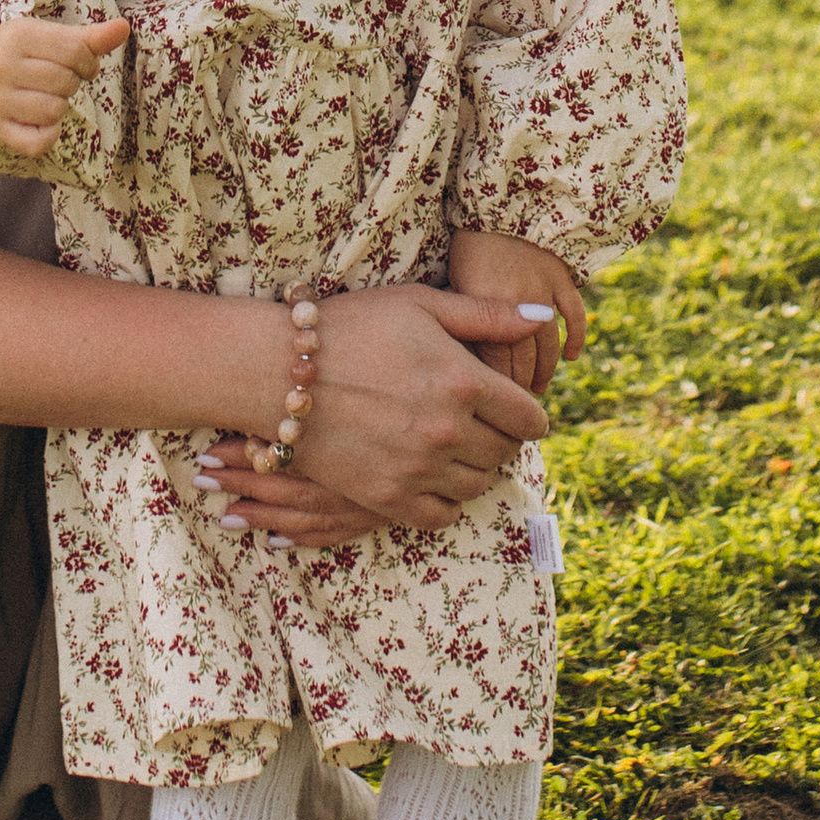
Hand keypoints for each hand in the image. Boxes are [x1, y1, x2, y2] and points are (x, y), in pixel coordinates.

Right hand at [0, 16, 129, 159]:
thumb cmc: (23, 52)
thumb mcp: (51, 37)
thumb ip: (89, 37)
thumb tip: (124, 28)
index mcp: (17, 35)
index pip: (74, 51)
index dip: (88, 62)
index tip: (81, 66)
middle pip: (64, 82)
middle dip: (72, 83)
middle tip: (60, 81)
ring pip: (53, 111)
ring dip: (60, 106)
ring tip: (48, 96)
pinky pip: (38, 142)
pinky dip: (49, 135)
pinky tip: (42, 122)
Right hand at [200, 285, 548, 543]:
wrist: (277, 370)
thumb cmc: (351, 326)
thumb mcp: (420, 305)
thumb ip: (486, 314)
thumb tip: (542, 318)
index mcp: (465, 382)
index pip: (530, 418)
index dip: (526, 412)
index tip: (510, 407)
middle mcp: (449, 431)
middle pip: (505, 453)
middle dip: (500, 438)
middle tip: (478, 423)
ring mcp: (418, 469)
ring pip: (477, 485)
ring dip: (474, 467)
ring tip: (452, 445)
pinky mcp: (388, 497)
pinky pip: (442, 515)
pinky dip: (446, 499)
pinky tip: (432, 475)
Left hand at [446, 232, 588, 396]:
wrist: (496, 204)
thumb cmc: (465, 246)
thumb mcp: (454, 284)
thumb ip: (462, 321)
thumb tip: (463, 361)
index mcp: (486, 310)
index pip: (496, 365)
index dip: (497, 389)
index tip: (493, 404)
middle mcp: (518, 306)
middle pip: (524, 360)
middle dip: (519, 386)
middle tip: (514, 405)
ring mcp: (543, 293)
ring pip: (548, 345)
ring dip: (545, 371)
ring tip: (538, 389)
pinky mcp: (560, 278)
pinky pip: (574, 314)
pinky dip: (576, 337)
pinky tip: (571, 356)